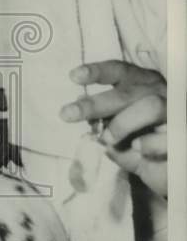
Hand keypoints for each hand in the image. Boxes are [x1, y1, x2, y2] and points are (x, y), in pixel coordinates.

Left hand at [60, 60, 166, 198]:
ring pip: (151, 106)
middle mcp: (160, 92)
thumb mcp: (118, 132)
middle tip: (67, 114)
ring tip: (107, 140)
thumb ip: (103, 120)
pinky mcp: (183, 134)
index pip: (121, 71)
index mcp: (142, 85)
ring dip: (122, 124)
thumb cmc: (141, 145)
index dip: (98, 72)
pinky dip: (148, 144)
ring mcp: (175, 112)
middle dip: (96, 104)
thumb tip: (80, 106)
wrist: (168, 169)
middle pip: (128, 92)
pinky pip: (167, 135)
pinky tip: (137, 149)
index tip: (73, 76)